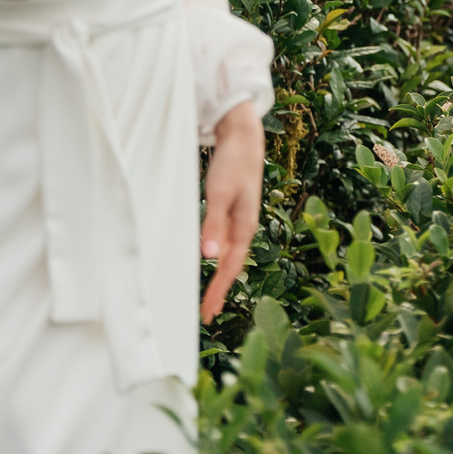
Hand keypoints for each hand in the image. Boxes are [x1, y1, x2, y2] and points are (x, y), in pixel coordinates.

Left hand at [199, 101, 263, 321]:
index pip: (230, 268)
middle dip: (220, 291)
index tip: (207, 312)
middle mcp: (244, 228)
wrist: (244, 138)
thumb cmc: (232, 164)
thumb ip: (213, 225)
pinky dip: (219, 259)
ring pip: (230, 257)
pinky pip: (227, 244)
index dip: (218, 291)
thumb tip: (209, 257)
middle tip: (207, 315)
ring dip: (220, 278)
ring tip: (209, 297)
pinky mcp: (234, 212)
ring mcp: (240, 220)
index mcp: (245, 227)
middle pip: (231, 267)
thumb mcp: (219, 193)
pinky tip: (212, 263)